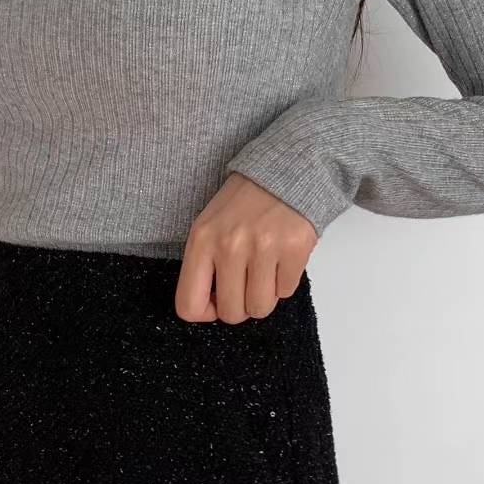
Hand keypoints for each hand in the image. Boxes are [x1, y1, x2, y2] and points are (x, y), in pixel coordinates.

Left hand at [175, 172, 318, 323]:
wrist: (288, 170)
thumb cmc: (246, 203)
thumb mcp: (210, 227)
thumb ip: (204, 266)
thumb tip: (212, 308)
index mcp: (202, 241)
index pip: (189, 305)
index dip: (205, 312)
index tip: (216, 301)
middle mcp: (230, 245)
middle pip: (231, 314)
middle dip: (241, 306)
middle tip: (247, 284)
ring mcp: (263, 247)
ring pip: (260, 308)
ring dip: (264, 296)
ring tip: (265, 271)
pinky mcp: (294, 249)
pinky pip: (286, 292)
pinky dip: (285, 281)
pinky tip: (281, 258)